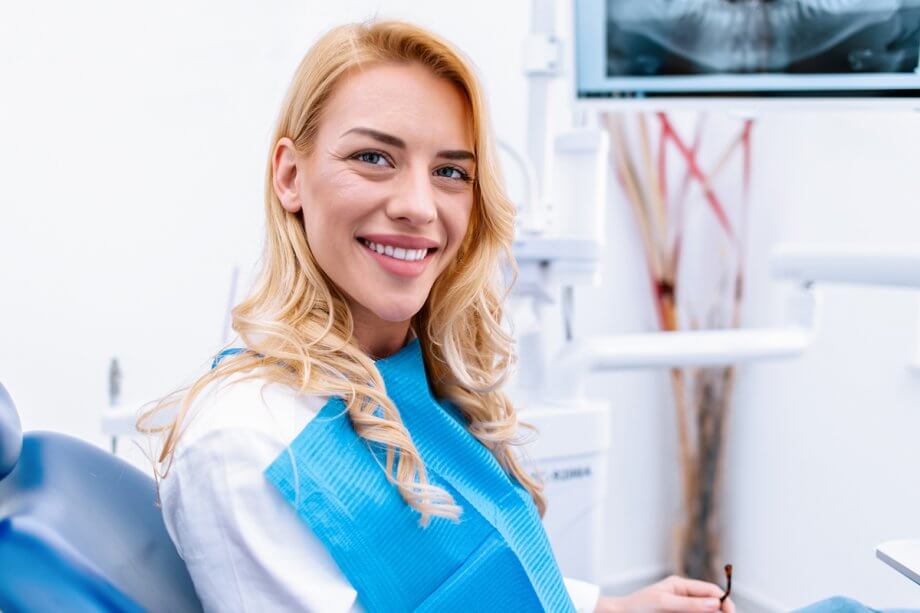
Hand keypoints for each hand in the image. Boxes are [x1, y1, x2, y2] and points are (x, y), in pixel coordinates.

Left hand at [594, 575, 734, 612]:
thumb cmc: (638, 606)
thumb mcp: (665, 603)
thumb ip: (690, 604)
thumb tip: (716, 603)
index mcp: (680, 585)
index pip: (710, 590)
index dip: (724, 600)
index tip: (731, 612)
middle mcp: (683, 596)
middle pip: (710, 603)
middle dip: (721, 611)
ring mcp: (681, 608)